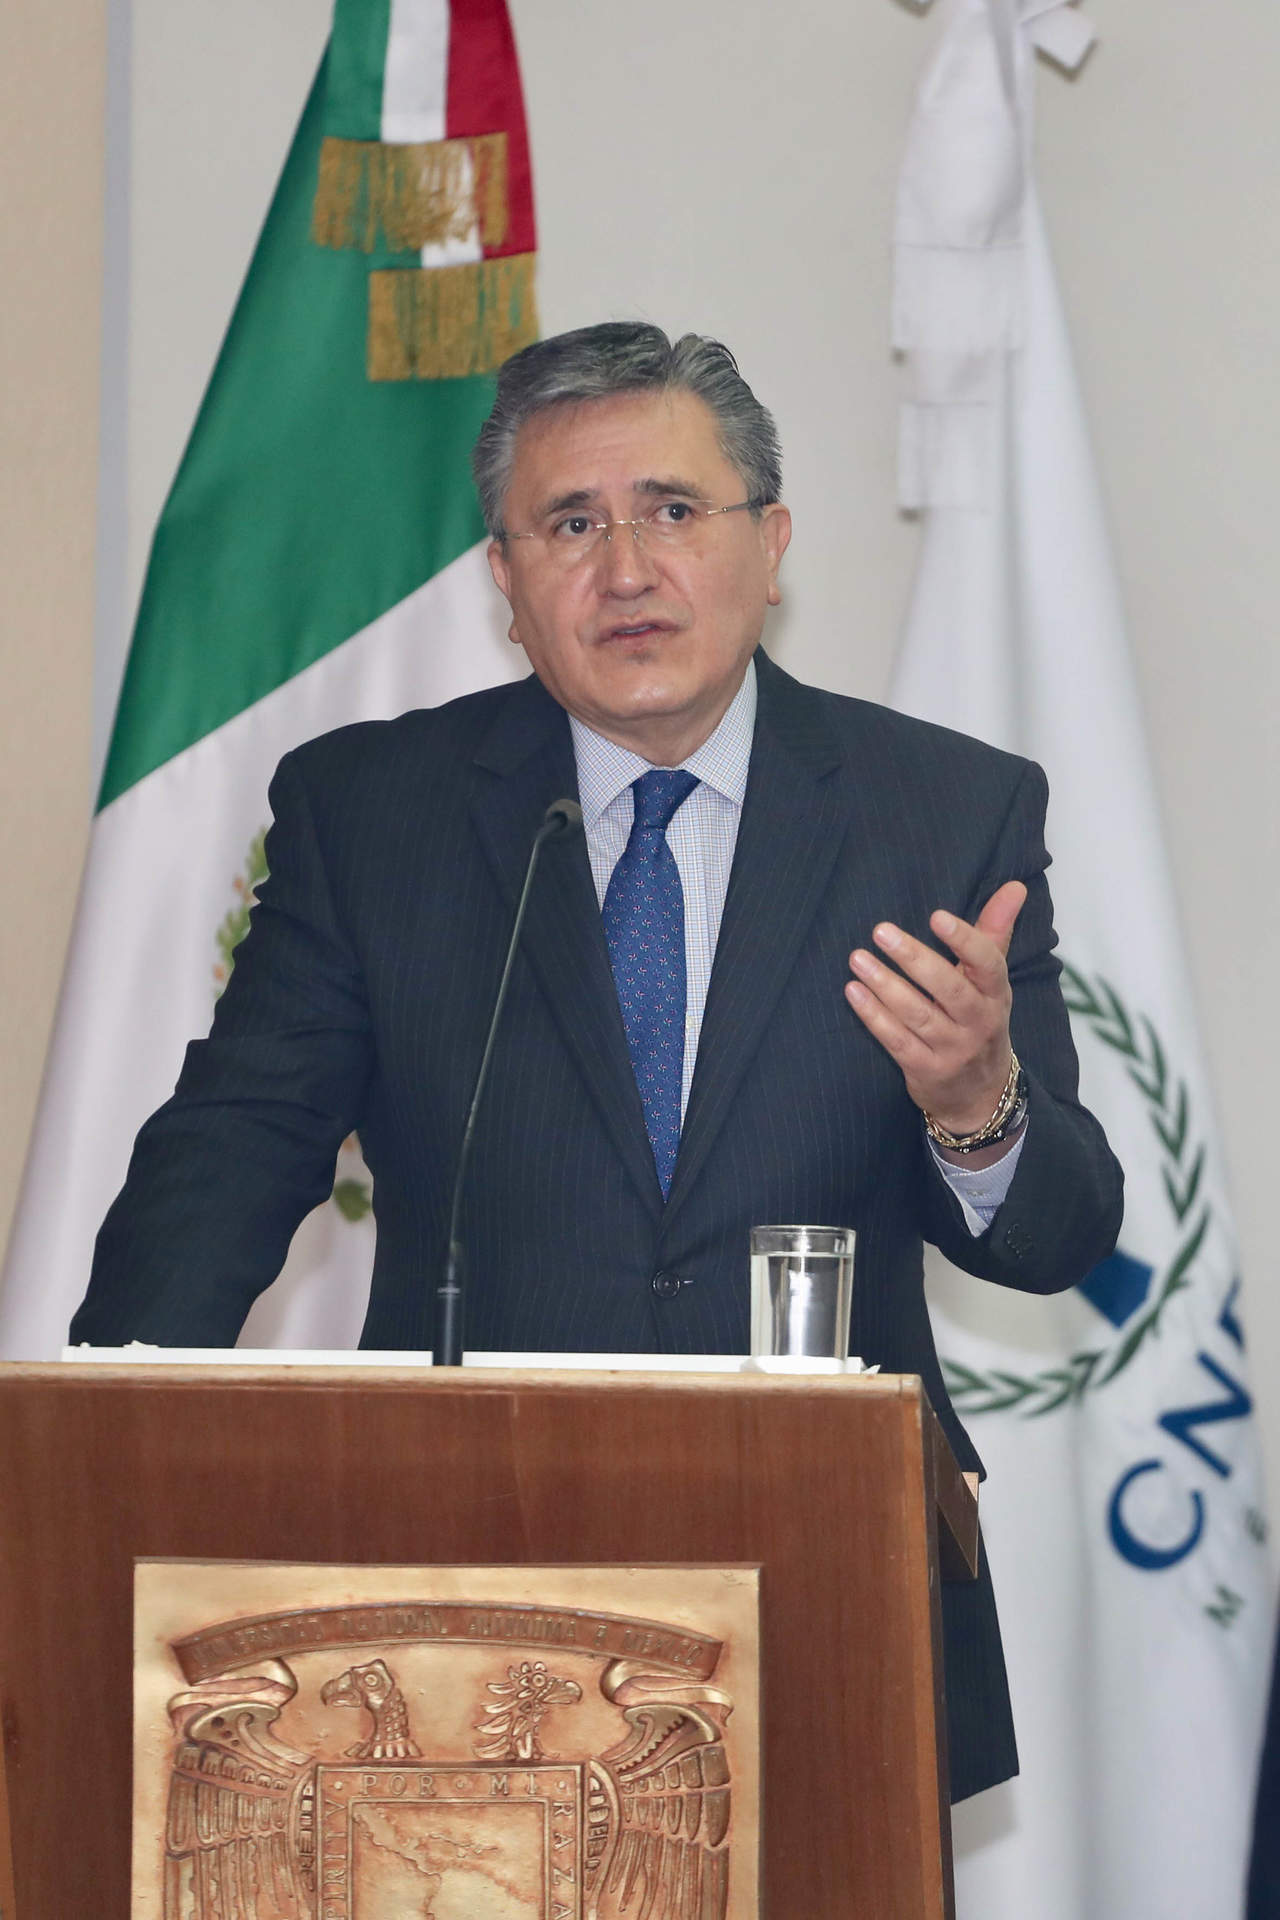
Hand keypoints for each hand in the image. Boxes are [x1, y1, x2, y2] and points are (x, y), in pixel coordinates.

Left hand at [844, 880, 1026, 1135]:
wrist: (980, 1093)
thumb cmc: (980, 1020)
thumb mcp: (992, 981)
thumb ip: (995, 932)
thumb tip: (1015, 886)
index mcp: (996, 994)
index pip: (987, 963)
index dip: (964, 940)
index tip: (935, 916)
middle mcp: (979, 1022)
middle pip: (948, 989)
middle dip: (914, 959)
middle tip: (881, 931)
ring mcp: (953, 1050)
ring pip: (917, 1015)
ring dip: (885, 985)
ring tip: (858, 959)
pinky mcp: (926, 1070)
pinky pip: (897, 1041)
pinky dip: (874, 1017)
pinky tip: (854, 992)